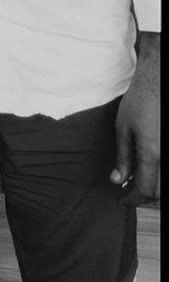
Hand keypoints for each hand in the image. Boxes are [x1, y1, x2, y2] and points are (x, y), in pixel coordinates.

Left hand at [110, 33, 159, 205]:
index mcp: (152, 154)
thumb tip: (117, 181)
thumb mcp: (123, 128)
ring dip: (153, 188)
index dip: (131, 200)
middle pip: (159, 192)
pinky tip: (148, 167)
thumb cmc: (139, 101)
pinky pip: (168, 170)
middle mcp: (167, 158)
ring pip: (166, 184)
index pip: (144, 191)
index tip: (120, 199)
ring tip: (136, 180)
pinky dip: (159, 175)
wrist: (158, 81)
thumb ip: (123, 157)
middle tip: (126, 191)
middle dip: (143, 197)